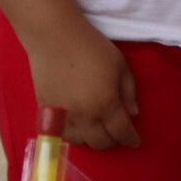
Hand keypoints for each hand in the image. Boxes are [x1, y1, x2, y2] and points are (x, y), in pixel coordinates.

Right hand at [24, 19, 139, 150]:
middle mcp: (84, 115)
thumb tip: (133, 114)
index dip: (131, 139)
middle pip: (100, 143)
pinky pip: (60, 134)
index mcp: (106, 103)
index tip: (135, 141)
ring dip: (91, 139)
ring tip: (97, 129)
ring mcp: (63, 115)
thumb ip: (128, 92)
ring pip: (80, 142)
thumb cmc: (92, 47)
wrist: (53, 37)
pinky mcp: (45, 111)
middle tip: (117, 134)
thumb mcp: (120, 65)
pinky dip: (72, 134)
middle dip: (112, 141)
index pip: (121, 132)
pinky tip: (78, 126)